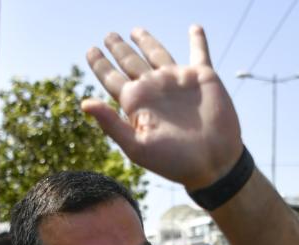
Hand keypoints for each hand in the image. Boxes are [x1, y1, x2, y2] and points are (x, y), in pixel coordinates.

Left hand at [82, 25, 242, 189]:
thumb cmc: (174, 161)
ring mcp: (177, 81)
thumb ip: (111, 125)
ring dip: (147, 40)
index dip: (100, 64)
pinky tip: (195, 27)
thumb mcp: (137, 147)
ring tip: (136, 30)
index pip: (111, 78)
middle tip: (109, 35)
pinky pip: (199, 52)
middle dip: (119, 48)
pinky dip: (198, 39)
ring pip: (157, 53)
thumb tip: (84, 103)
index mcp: (136, 102)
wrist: (214, 163)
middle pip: (130, 61)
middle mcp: (154, 88)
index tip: (90, 50)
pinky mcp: (203, 77)